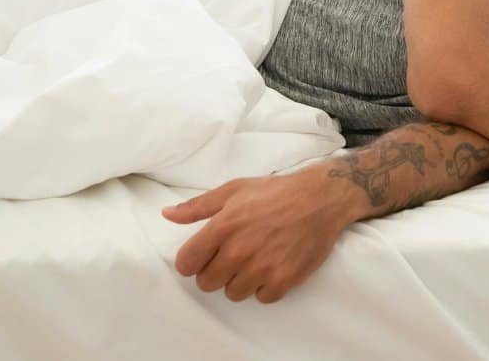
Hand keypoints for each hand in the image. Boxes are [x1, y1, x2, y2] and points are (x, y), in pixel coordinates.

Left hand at [161, 167, 357, 303]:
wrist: (321, 198)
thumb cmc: (276, 192)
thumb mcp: (233, 190)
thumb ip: (197, 206)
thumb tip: (167, 215)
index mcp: (223, 226)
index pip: (187, 263)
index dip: (192, 261)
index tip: (203, 256)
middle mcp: (240, 249)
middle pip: (207, 283)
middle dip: (215, 271)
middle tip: (232, 256)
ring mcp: (263, 267)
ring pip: (233, 293)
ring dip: (239, 280)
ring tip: (254, 260)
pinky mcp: (284, 279)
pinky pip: (261, 297)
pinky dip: (264, 287)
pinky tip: (272, 267)